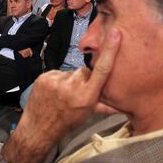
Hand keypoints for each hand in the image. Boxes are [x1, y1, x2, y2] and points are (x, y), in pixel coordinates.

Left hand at [1, 29, 121, 162]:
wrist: (38, 127)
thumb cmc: (65, 122)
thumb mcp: (87, 115)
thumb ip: (105, 106)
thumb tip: (124, 107)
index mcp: (87, 96)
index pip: (102, 70)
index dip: (110, 50)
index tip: (115, 34)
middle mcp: (72, 87)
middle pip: (85, 71)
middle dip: (84, 79)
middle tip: (75, 93)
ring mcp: (56, 81)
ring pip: (71, 72)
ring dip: (69, 80)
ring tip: (62, 94)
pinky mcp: (45, 77)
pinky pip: (57, 73)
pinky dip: (57, 80)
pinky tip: (54, 91)